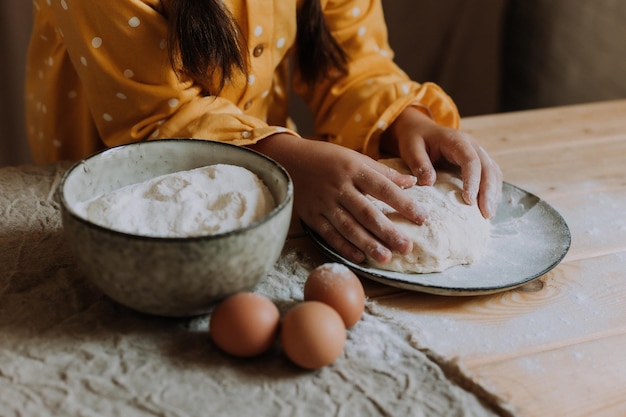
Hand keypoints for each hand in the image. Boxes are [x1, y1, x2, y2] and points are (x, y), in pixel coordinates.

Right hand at [251, 134, 427, 263]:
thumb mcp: (355, 158)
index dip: (404, 204)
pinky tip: (359, 257)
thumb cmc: (327, 158)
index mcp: (354, 169)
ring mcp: (324, 203)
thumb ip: (383, 172)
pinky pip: (329, 234)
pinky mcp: (311, 215)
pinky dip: (343, 247)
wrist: (288, 159)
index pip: (384, 188)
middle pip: (367, 212)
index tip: (423, 218)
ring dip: (368, 244)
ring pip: (348, 227)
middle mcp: (339, 187)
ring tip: (386, 258)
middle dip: (388, 231)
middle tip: (407, 248)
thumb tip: (412, 182)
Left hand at [381, 107, 502, 218]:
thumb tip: (429, 183)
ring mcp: (478, 153)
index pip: (471, 160)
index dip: (472, 180)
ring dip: (493, 194)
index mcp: (457, 140)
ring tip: (488, 215)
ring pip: (493, 173)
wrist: (420, 130)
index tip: (469, 201)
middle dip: (489, 192)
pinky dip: (491, 191)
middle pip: (488, 168)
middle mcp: (472, 146)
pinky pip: (491, 176)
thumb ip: (420, 164)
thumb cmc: (415, 139)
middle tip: (486, 214)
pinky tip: (486, 208)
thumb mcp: (411, 149)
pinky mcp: (478, 163)